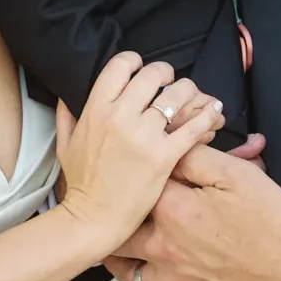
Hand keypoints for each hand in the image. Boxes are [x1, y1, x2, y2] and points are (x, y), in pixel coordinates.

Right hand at [55, 53, 224, 254]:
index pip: (120, 65)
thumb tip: (66, 96)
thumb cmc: (81, 183)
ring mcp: (144, 135)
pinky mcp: (164, 156)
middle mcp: (121, 115)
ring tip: (193, 95)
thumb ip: (66, 116)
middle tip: (170, 82)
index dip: (135, 61)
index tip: (142, 69)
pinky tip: (214, 111)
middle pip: (153, 75)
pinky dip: (207, 116)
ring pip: (177, 95)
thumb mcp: (65, 144)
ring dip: (188, 90)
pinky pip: (192, 126)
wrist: (93, 219)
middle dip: (166, 74)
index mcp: (96, 109)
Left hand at [106, 145, 280, 280]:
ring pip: (125, 267)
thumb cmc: (272, 221)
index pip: (141, 181)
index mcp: (173, 209)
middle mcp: (163, 247)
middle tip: (111, 201)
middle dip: (116, 212)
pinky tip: (144, 266)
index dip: (143, 170)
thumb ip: (195, 157)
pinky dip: (140, 276)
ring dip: (118, 250)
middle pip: (121, 227)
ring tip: (116, 236)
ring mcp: (172, 279)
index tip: (141, 165)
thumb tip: (169, 148)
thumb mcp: (237, 174)